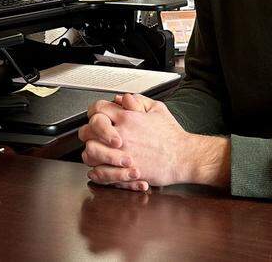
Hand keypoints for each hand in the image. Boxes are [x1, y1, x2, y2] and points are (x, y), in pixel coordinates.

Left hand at [82, 96, 206, 189]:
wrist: (183, 156)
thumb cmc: (172, 135)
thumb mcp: (157, 109)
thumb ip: (137, 100)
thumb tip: (122, 99)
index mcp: (128, 117)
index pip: (98, 109)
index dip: (94, 112)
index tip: (97, 118)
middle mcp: (122, 134)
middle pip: (88, 130)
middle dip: (88, 133)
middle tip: (92, 136)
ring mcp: (121, 153)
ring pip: (90, 151)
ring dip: (91, 152)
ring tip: (97, 153)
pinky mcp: (124, 171)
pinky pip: (100, 171)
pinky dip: (97, 171)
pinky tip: (101, 168)